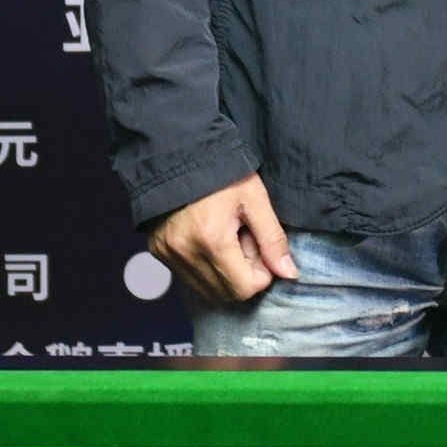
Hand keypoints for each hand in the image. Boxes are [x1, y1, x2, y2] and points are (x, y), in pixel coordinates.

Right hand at [147, 174, 295, 308]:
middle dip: (243, 274)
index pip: (245, 288)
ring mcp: (168, 254)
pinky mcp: (158, 252)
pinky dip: (205, 267)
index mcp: (212, 239)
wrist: (179, 154)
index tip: (259, 245)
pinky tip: (208, 239)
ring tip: (226, 238)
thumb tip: (288, 273)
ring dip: (224, 272)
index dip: (261, 273)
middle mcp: (185, 252)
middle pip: (226, 293)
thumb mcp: (255, 199)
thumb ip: (273, 239)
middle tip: (243, 240)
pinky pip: (189, 277)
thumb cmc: (221, 172)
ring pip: (207, 290)